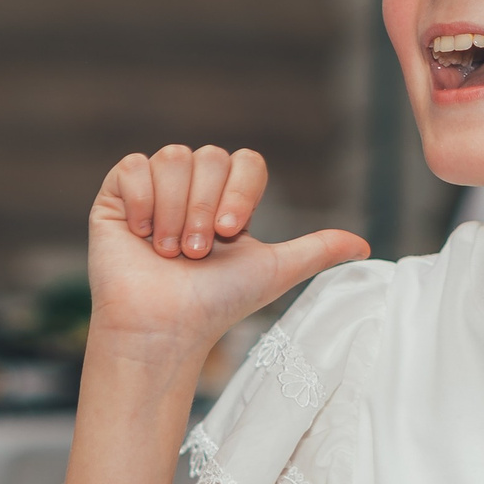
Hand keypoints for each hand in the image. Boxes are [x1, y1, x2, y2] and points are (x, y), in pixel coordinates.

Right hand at [86, 145, 367, 366]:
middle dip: (204, 207)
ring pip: (172, 158)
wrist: (165, 327)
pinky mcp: (117, 196)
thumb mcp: (275, 271)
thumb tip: (366, 246)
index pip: (244, 161)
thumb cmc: (217, 304)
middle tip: (196, 252)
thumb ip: (317, 250)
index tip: (231, 232)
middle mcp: (192, 189)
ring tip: (169, 252)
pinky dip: (142, 201)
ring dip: (174, 210)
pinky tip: (141, 235)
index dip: (239, 190)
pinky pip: (133, 166)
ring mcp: (153, 189)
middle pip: (207, 156)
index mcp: (227, 198)